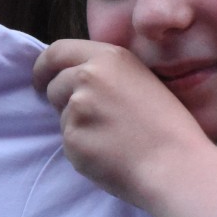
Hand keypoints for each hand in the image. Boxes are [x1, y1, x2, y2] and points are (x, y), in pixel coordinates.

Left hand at [32, 39, 207, 206]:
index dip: (45, 66)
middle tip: (92, 119)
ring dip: (77, 126)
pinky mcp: (72, 138)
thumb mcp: (141, 80)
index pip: (58, 51)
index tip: (41, 79)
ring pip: (62, 116)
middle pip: (55, 85)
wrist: (175, 165)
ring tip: (112, 138)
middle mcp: (88, 76)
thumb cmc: (168, 126)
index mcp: (109, 57)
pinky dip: (83, 149)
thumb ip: (107, 74)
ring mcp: (77, 108)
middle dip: (64, 101)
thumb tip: (75, 79)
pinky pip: (68, 142)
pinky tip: (109, 154)